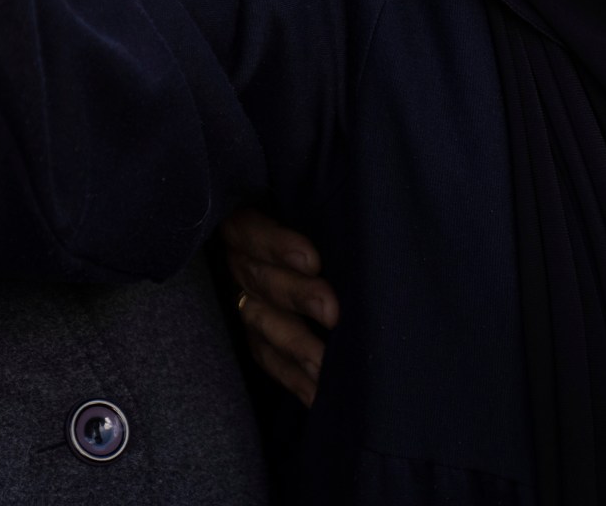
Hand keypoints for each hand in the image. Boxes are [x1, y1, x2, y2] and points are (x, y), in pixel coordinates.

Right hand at [222, 209, 335, 406]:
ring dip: (295, 345)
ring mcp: (246, 300)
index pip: (254, 231)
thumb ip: (322, 213)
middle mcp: (241, 261)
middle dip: (297, 297)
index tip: (313, 260)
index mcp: (249, 221)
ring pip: (261, 322)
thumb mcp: (309, 210)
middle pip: (260, 280)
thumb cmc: (321, 220)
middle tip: (332, 312)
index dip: (279, 246)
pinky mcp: (256, 334)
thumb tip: (363, 218)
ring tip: (324, 366)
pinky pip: (268, 358)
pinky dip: (293, 378)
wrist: (315, 246)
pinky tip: (317, 394)